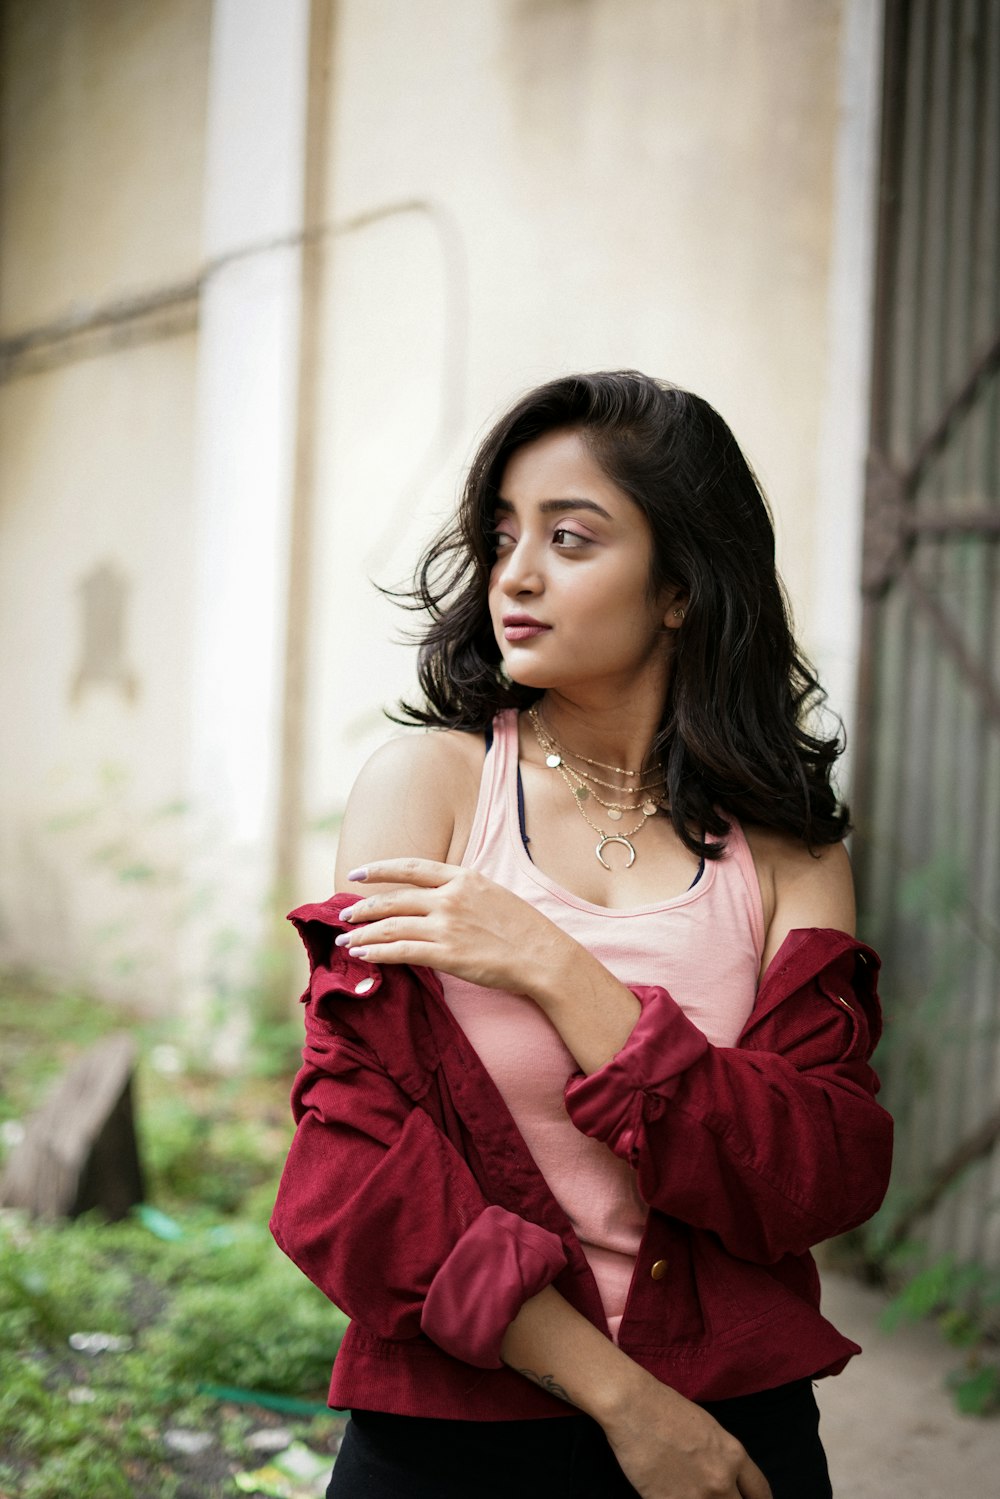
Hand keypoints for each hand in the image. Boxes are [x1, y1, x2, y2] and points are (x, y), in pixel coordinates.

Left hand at [336, 857, 574, 994]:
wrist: (544, 956)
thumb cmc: (524, 929)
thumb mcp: (493, 894)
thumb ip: (463, 890)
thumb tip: (436, 895)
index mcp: (463, 878)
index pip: (411, 868)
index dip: (379, 870)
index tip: (357, 874)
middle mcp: (450, 897)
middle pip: (394, 899)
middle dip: (363, 907)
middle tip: (344, 916)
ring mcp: (447, 926)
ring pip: (391, 925)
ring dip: (363, 934)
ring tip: (346, 941)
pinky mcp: (446, 954)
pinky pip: (400, 951)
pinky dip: (377, 953)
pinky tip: (364, 956)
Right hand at [601, 1371, 771, 1498]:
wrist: (633, 1408)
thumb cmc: (667, 1409)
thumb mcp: (710, 1430)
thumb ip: (724, 1460)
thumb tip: (728, 1481)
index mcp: (734, 1457)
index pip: (761, 1493)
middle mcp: (721, 1481)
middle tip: (717, 1497)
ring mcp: (696, 1498)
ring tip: (690, 1494)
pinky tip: (671, 1495)